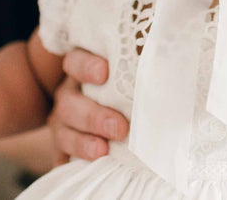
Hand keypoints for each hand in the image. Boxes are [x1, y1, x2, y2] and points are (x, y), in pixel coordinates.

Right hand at [48, 49, 128, 165]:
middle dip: (94, 116)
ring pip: (63, 131)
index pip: (76, 61)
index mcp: (82, 69)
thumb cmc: (125, 85)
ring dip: (83, 143)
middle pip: (69, 102)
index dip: (86, 67)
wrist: (105, 111)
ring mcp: (62, 121)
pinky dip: (74, 161)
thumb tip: (165, 76)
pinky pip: (61, 157)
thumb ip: (134, 74)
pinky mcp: (61, 146)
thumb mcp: (124, 74)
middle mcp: (69, 94)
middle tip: (119, 127)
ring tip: (103, 150)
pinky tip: (91, 166)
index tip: (104, 73)